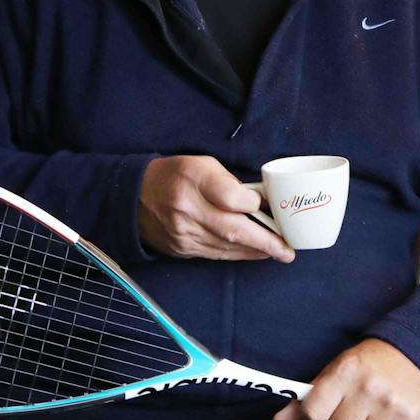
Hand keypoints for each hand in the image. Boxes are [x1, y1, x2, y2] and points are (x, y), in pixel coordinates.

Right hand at [137, 155, 293, 262]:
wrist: (132, 197)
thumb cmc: (174, 175)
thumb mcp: (201, 164)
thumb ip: (229, 181)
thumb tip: (259, 201)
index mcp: (193, 179)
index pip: (230, 196)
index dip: (252, 204)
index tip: (264, 204)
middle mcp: (187, 208)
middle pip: (233, 229)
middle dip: (265, 241)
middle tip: (288, 250)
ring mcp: (183, 232)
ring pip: (226, 247)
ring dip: (256, 251)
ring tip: (279, 252)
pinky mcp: (182, 248)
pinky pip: (215, 254)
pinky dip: (238, 254)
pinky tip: (255, 253)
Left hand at [273, 338, 419, 419]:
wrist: (416, 352)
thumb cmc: (369, 363)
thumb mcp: (336, 371)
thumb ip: (308, 398)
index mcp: (345, 371)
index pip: (314, 412)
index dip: (311, 419)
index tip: (318, 415)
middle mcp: (369, 388)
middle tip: (348, 410)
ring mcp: (391, 404)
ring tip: (369, 411)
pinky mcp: (410, 417)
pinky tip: (387, 415)